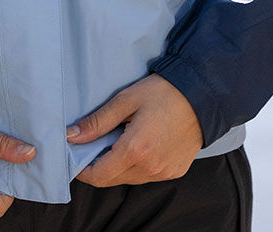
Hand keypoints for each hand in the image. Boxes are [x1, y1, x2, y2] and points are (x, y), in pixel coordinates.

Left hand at [68, 74, 202, 187]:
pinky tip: (140, 144)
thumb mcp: (125, 100)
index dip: (83, 170)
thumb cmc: (163, 93)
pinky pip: (147, 176)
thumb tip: (71, 136)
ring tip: (120, 139)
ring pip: (129, 178)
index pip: (99, 176)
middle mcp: (151, 168)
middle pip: (112, 179)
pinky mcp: (175, 172)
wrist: (202, 95)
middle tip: (97, 142)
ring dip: (118, 165)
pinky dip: (137, 165)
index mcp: (135, 150)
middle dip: (99, 165)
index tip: (76, 156)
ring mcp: (164, 173)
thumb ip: (97, 121)